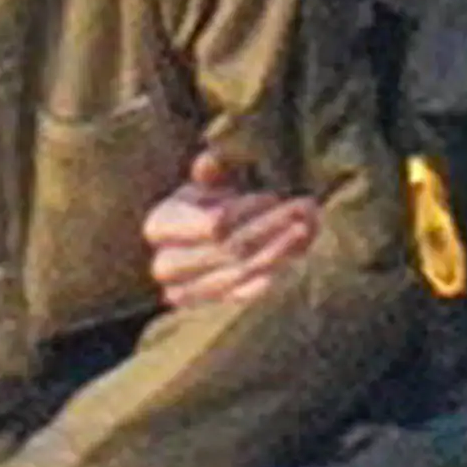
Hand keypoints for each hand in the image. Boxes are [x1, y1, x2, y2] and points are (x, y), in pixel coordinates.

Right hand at [145, 149, 322, 312]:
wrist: (194, 248)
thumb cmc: (203, 206)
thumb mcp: (204, 183)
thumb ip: (210, 169)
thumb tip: (212, 159)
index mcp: (159, 226)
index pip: (212, 223)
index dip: (246, 210)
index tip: (274, 196)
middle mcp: (165, 264)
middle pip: (229, 248)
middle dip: (270, 226)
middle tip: (305, 208)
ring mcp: (184, 291)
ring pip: (239, 271)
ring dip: (278, 249)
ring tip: (307, 227)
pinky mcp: (206, 307)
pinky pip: (240, 295)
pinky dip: (268, 277)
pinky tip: (293, 262)